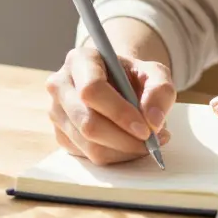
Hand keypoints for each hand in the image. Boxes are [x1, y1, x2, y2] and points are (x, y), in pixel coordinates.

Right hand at [46, 45, 175, 164]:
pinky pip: (88, 156)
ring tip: (147, 143)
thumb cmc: (133, 76)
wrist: (117, 84)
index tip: (146, 129)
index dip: (119, 113)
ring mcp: (56, 112)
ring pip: (89, 144)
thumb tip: (153, 122)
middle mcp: (60, 85)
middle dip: (124, 139)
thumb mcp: (155, 72)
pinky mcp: (61, 135)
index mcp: (80, 60)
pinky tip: (131, 145)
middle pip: (87, 122)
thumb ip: (160, 90)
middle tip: (152, 142)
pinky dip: (116, 156)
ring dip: (123, 150)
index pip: (92, 90)